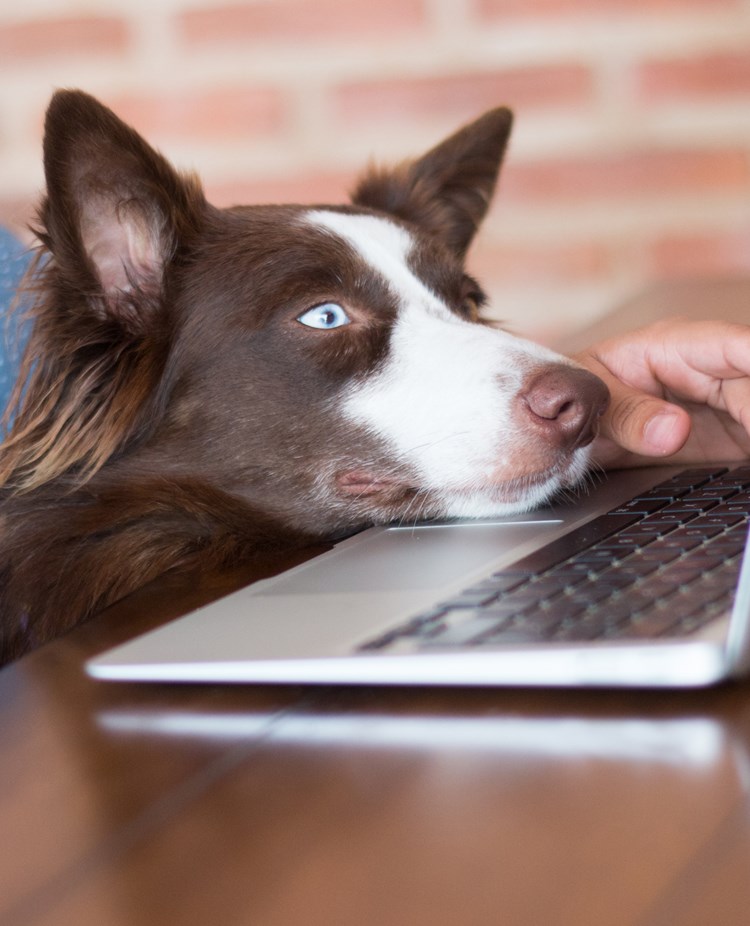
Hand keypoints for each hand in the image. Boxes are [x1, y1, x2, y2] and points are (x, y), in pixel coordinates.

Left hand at [575, 318, 749, 467]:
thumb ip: (628, 416)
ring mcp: (728, 402)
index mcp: (678, 346)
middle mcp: (713, 370)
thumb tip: (672, 431)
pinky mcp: (733, 433)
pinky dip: (749, 459)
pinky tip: (743, 468)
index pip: (737, 346)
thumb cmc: (580, 392)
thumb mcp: (594, 401)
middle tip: (743, 441)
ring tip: (742, 455)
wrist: (569, 419)